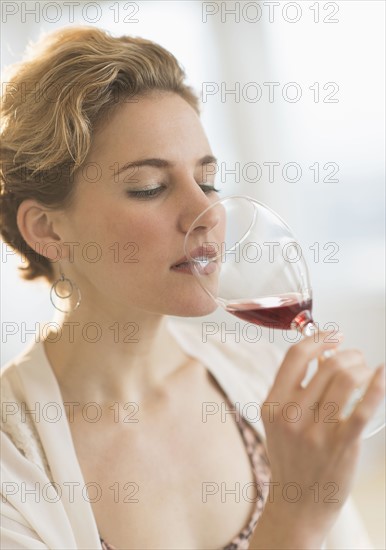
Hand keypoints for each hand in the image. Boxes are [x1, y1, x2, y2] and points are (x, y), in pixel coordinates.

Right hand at [258, 332, 384, 545]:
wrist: (297, 504)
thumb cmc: (290, 460)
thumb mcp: (278, 422)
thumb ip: (293, 390)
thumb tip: (323, 357)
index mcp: (273, 404)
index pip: (295, 357)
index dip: (317, 338)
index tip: (332, 335)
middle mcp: (291, 415)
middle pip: (327, 364)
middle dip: (348, 353)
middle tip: (355, 356)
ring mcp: (316, 431)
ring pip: (346, 379)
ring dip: (362, 366)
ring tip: (365, 369)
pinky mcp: (341, 445)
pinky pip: (364, 407)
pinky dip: (377, 385)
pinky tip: (382, 375)